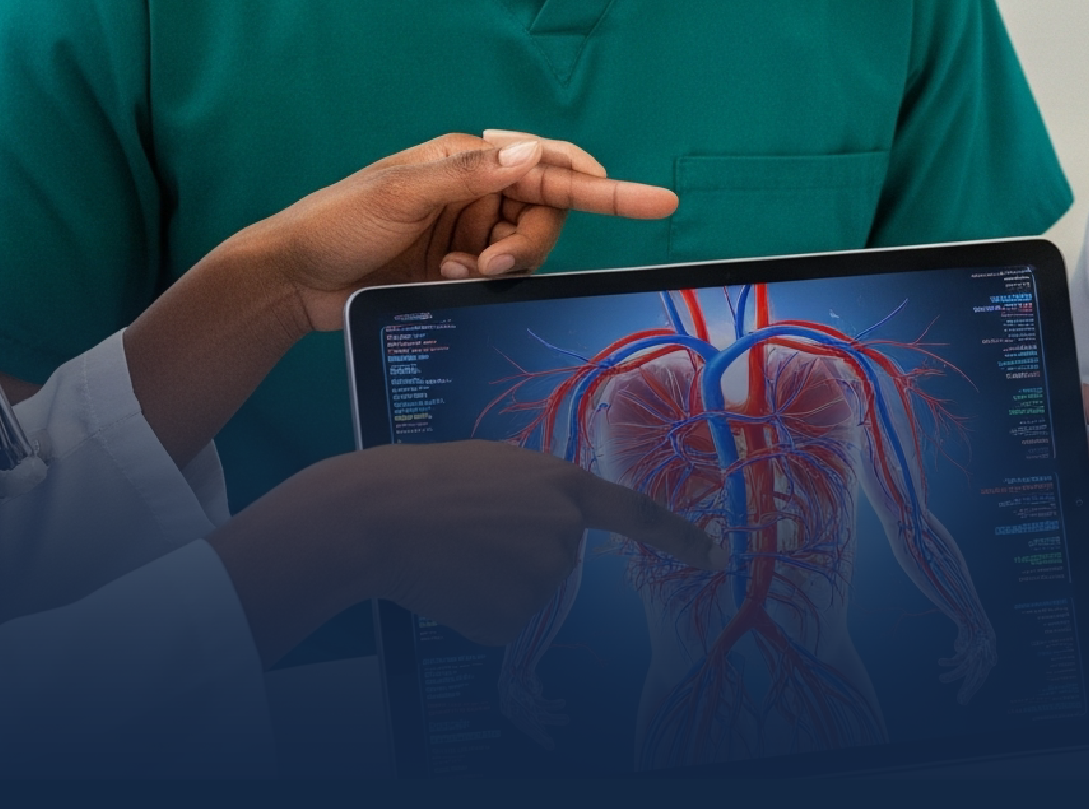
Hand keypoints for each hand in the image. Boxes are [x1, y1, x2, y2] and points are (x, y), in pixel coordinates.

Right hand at [210, 439, 726, 662]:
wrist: (377, 514)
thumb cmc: (429, 481)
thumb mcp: (498, 467)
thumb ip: (540, 493)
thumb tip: (553, 528)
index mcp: (563, 485)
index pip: (636, 514)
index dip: (677, 535)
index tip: (711, 555)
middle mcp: (564, 533)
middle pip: (558, 560)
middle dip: (518, 552)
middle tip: (469, 533)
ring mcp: (541, 579)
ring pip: (528, 593)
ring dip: (492, 580)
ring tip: (452, 551)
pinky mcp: (511, 619)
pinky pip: (502, 621)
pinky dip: (475, 608)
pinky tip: (448, 582)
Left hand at [228, 130, 679, 335]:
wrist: (290, 280)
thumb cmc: (335, 221)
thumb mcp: (400, 193)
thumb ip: (471, 174)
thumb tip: (534, 153)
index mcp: (469, 158)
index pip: (550, 167)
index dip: (603, 186)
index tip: (651, 202)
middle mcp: (476, 191)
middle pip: (547, 215)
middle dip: (530, 242)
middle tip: (493, 266)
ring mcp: (468, 230)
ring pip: (528, 249)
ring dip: (504, 265)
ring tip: (457, 274)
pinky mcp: (457, 268)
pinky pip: (502, 276)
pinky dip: (485, 282)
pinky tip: (447, 280)